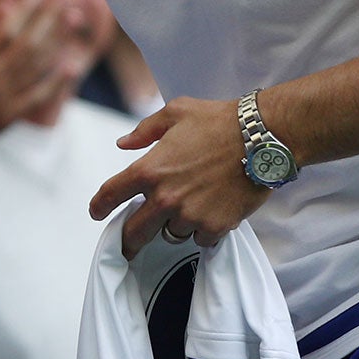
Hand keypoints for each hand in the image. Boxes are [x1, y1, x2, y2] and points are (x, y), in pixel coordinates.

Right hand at [0, 0, 72, 168]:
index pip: (7, 30)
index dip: (27, 8)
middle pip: (30, 45)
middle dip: (49, 18)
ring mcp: (1, 103)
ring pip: (37, 69)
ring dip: (57, 42)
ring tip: (71, 20)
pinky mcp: (6, 119)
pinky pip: (37, 98)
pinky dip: (56, 82)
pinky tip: (69, 66)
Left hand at [90, 97, 268, 256]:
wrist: (261, 138)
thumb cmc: (218, 121)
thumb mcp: (175, 112)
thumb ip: (144, 131)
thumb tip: (123, 144)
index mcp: (150, 170)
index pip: (112, 194)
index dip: (99, 206)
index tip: (96, 213)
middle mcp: (165, 198)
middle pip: (136, 232)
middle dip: (128, 241)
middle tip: (128, 245)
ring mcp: (191, 216)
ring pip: (171, 234)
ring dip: (173, 226)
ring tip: (186, 211)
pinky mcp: (216, 227)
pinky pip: (200, 239)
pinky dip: (202, 231)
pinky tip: (210, 214)